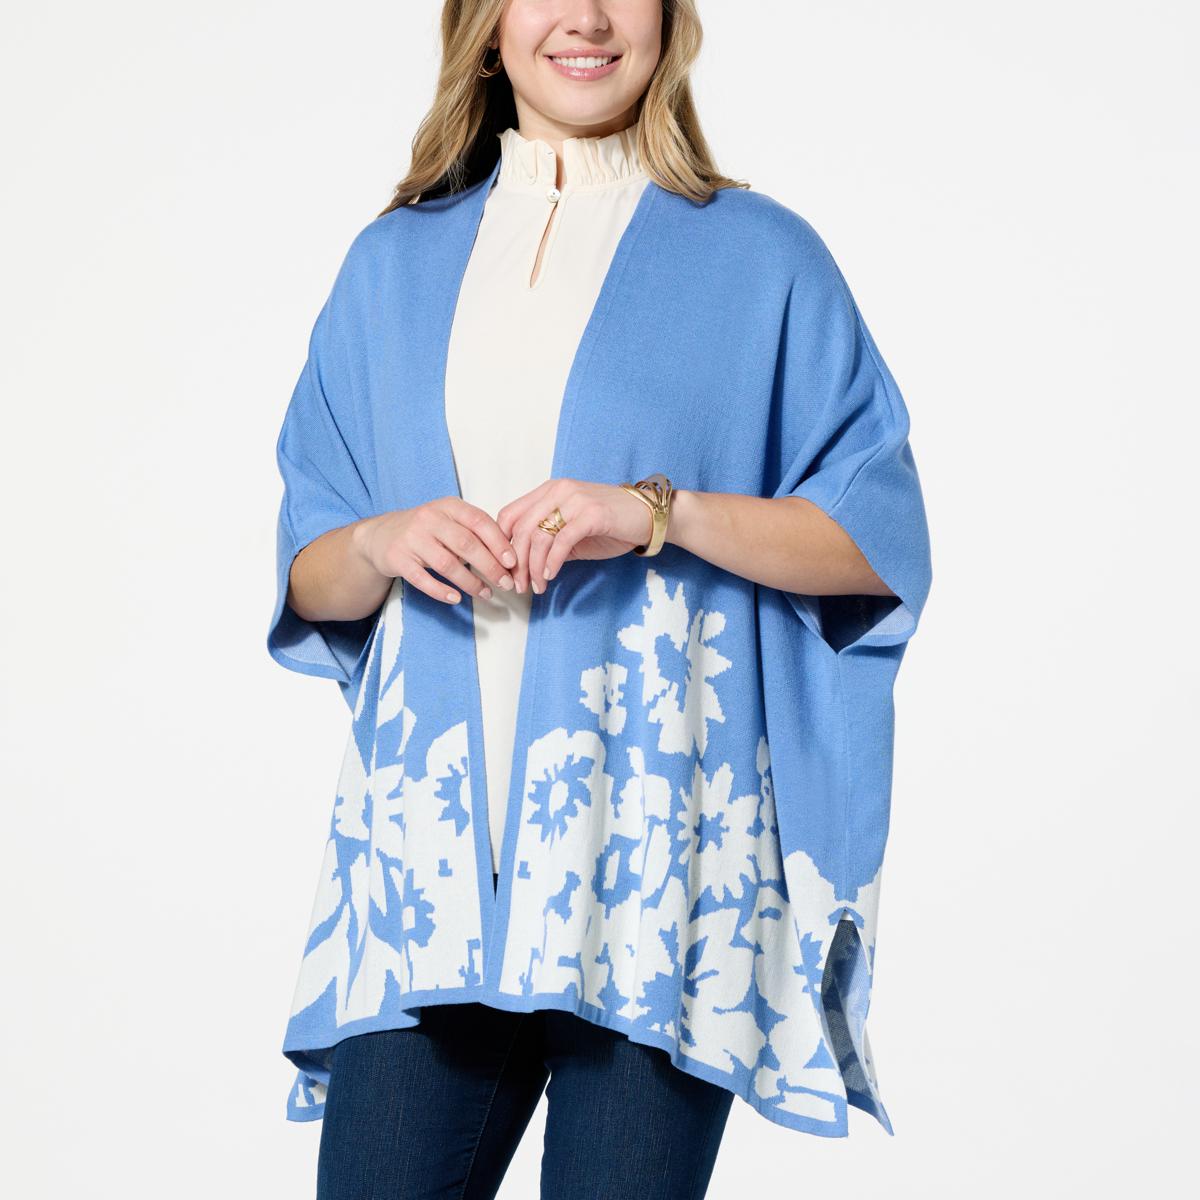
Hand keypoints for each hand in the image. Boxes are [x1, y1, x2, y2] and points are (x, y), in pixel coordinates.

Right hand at [353, 497, 518, 604]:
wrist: (381, 536)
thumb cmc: (426, 530)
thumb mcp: (449, 520)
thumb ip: (475, 531)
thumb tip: (509, 556)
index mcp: (448, 506)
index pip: (479, 522)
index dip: (498, 542)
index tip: (512, 562)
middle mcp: (429, 519)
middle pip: (466, 544)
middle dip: (490, 566)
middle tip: (504, 582)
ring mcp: (412, 539)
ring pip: (447, 564)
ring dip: (470, 582)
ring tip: (486, 594)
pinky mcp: (398, 559)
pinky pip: (422, 579)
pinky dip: (441, 591)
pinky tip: (456, 599)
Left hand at [495, 478, 655, 593]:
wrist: (649, 516)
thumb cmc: (612, 524)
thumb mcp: (572, 530)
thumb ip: (548, 541)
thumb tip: (523, 566)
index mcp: (550, 491)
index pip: (510, 514)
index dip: (502, 544)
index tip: (507, 569)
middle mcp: (559, 490)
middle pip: (521, 528)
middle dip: (517, 563)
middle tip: (519, 585)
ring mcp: (575, 500)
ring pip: (539, 536)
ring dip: (534, 567)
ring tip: (537, 586)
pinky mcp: (592, 514)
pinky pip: (561, 541)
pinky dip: (552, 562)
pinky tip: (550, 576)